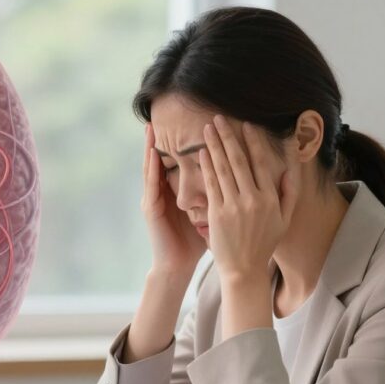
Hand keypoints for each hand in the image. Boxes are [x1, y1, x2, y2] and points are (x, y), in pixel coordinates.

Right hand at [141, 122, 206, 271]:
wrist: (177, 266)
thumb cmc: (194, 242)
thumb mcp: (207, 213)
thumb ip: (215, 195)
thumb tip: (234, 181)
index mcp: (176, 192)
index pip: (178, 163)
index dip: (180, 143)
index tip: (185, 125)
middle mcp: (162, 192)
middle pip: (162, 161)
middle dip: (160, 140)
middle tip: (160, 117)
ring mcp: (154, 200)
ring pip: (152, 168)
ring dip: (149, 148)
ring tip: (150, 128)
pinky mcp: (150, 209)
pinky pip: (151, 184)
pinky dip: (151, 168)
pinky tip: (152, 154)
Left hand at [199, 115, 297, 281]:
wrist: (243, 269)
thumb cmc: (264, 244)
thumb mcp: (284, 220)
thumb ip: (289, 193)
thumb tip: (291, 167)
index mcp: (270, 198)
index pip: (260, 163)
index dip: (252, 142)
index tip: (246, 125)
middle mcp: (253, 199)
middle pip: (239, 161)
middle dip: (228, 137)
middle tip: (220, 118)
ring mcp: (234, 206)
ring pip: (223, 169)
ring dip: (215, 146)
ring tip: (208, 129)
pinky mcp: (217, 213)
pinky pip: (211, 185)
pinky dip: (206, 167)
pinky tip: (202, 152)